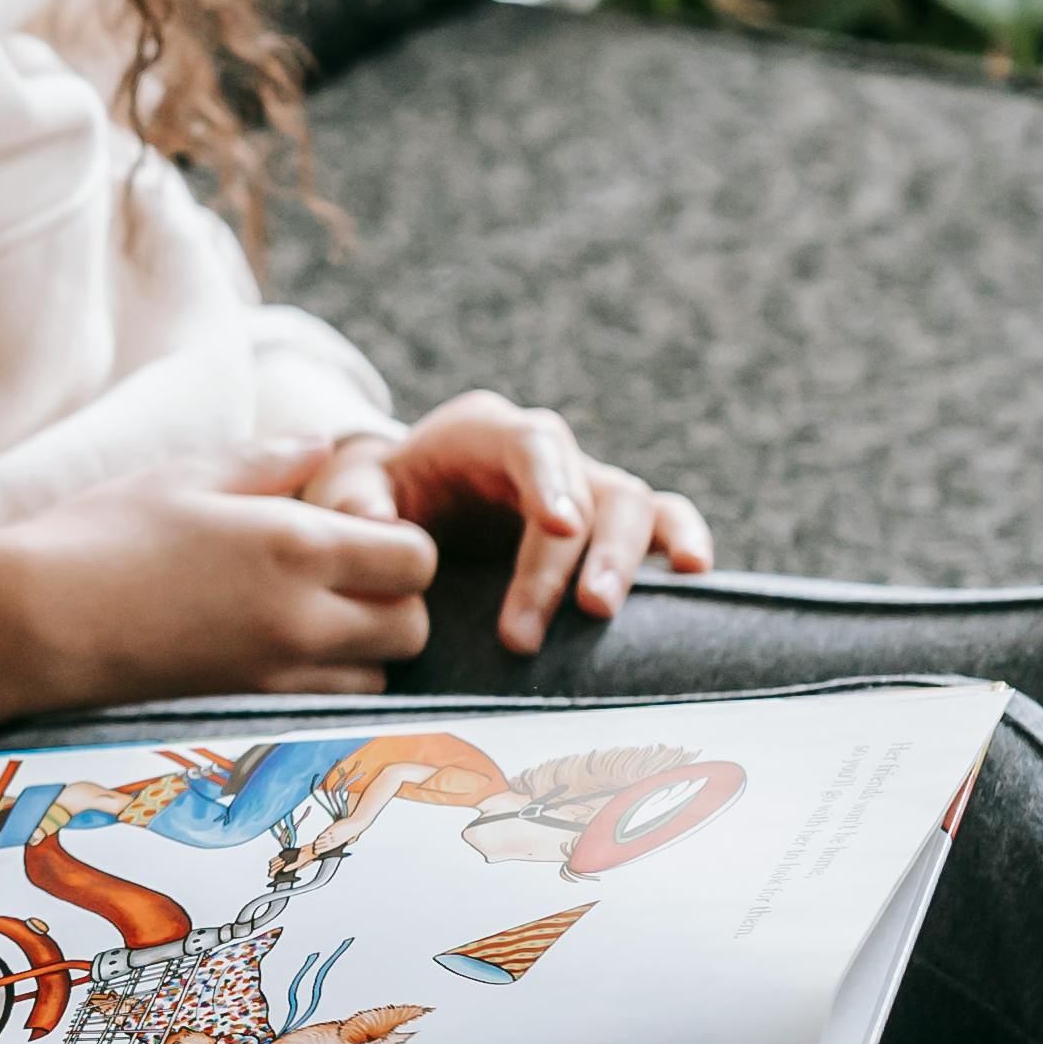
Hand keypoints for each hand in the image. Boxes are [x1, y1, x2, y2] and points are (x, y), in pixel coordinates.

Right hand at [0, 442, 438, 725]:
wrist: (32, 624)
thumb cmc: (100, 537)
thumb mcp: (185, 474)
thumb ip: (269, 460)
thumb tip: (322, 448)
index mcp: (296, 546)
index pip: (414, 556)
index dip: (399, 540)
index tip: (359, 529)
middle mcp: (303, 619)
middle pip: (412, 625)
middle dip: (394, 598)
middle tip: (346, 576)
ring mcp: (278, 675)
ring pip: (378, 673)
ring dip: (363, 646)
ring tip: (311, 616)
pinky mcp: (250, 713)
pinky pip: (330, 706)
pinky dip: (325, 682)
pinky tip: (278, 652)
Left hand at [306, 392, 717, 654]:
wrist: (402, 503)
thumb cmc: (373, 496)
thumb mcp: (346, 491)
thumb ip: (357, 506)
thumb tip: (382, 533)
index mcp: (482, 432)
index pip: (530, 445)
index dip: (551, 484)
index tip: (561, 530)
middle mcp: (545, 452)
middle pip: (591, 486)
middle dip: (587, 551)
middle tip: (581, 611)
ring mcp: (583, 485)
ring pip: (635, 504)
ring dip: (630, 558)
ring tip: (606, 611)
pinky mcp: (607, 521)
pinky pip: (664, 519)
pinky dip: (685, 538)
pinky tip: (696, 572)